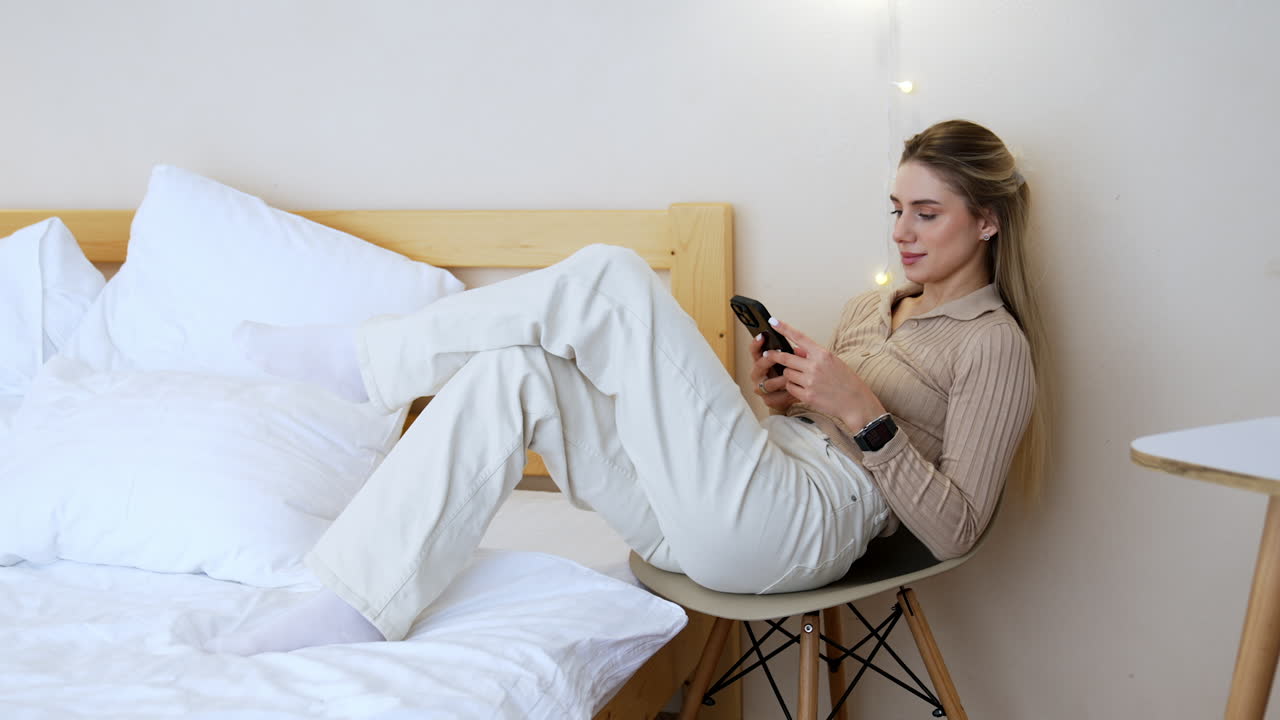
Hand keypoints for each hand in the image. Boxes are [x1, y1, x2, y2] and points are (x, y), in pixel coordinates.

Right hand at [749, 332, 797, 412]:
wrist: (790, 396)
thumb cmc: (789, 375)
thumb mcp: (790, 362)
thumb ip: (792, 355)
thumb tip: (799, 349)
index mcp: (760, 362)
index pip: (754, 351)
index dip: (757, 343)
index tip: (762, 336)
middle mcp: (757, 374)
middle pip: (759, 365)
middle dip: (768, 360)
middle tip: (777, 354)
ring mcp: (761, 388)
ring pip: (768, 383)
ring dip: (780, 379)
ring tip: (790, 376)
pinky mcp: (769, 400)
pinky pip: (777, 396)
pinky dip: (787, 393)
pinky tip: (795, 389)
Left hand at [764, 318, 887, 431]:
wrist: (856, 403)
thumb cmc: (846, 381)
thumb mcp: (833, 362)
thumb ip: (813, 355)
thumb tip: (796, 350)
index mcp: (823, 354)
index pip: (799, 337)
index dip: (784, 328)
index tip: (773, 321)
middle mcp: (815, 366)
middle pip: (786, 358)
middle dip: (774, 356)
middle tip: (768, 354)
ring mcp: (810, 381)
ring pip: (787, 373)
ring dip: (789, 375)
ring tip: (801, 378)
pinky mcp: (807, 395)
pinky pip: (790, 388)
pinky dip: (793, 387)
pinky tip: (803, 389)